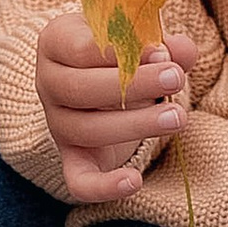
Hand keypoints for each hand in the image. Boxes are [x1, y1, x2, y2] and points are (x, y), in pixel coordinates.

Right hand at [36, 9, 193, 205]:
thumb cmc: (121, 54)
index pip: (79, 47)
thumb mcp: (138, 40)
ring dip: (136, 124)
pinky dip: (104, 186)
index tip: (160, 52)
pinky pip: (79, 181)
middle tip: (176, 78)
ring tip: (177, 117)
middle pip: (80, 88)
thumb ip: (162, 44)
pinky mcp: (72, 159)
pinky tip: (134, 181)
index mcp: (56, 42)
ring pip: (87, 130)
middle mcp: (48, 83)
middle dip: (134, 84)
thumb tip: (179, 51)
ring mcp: (58, 123)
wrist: (103, 83)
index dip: (120, 51)